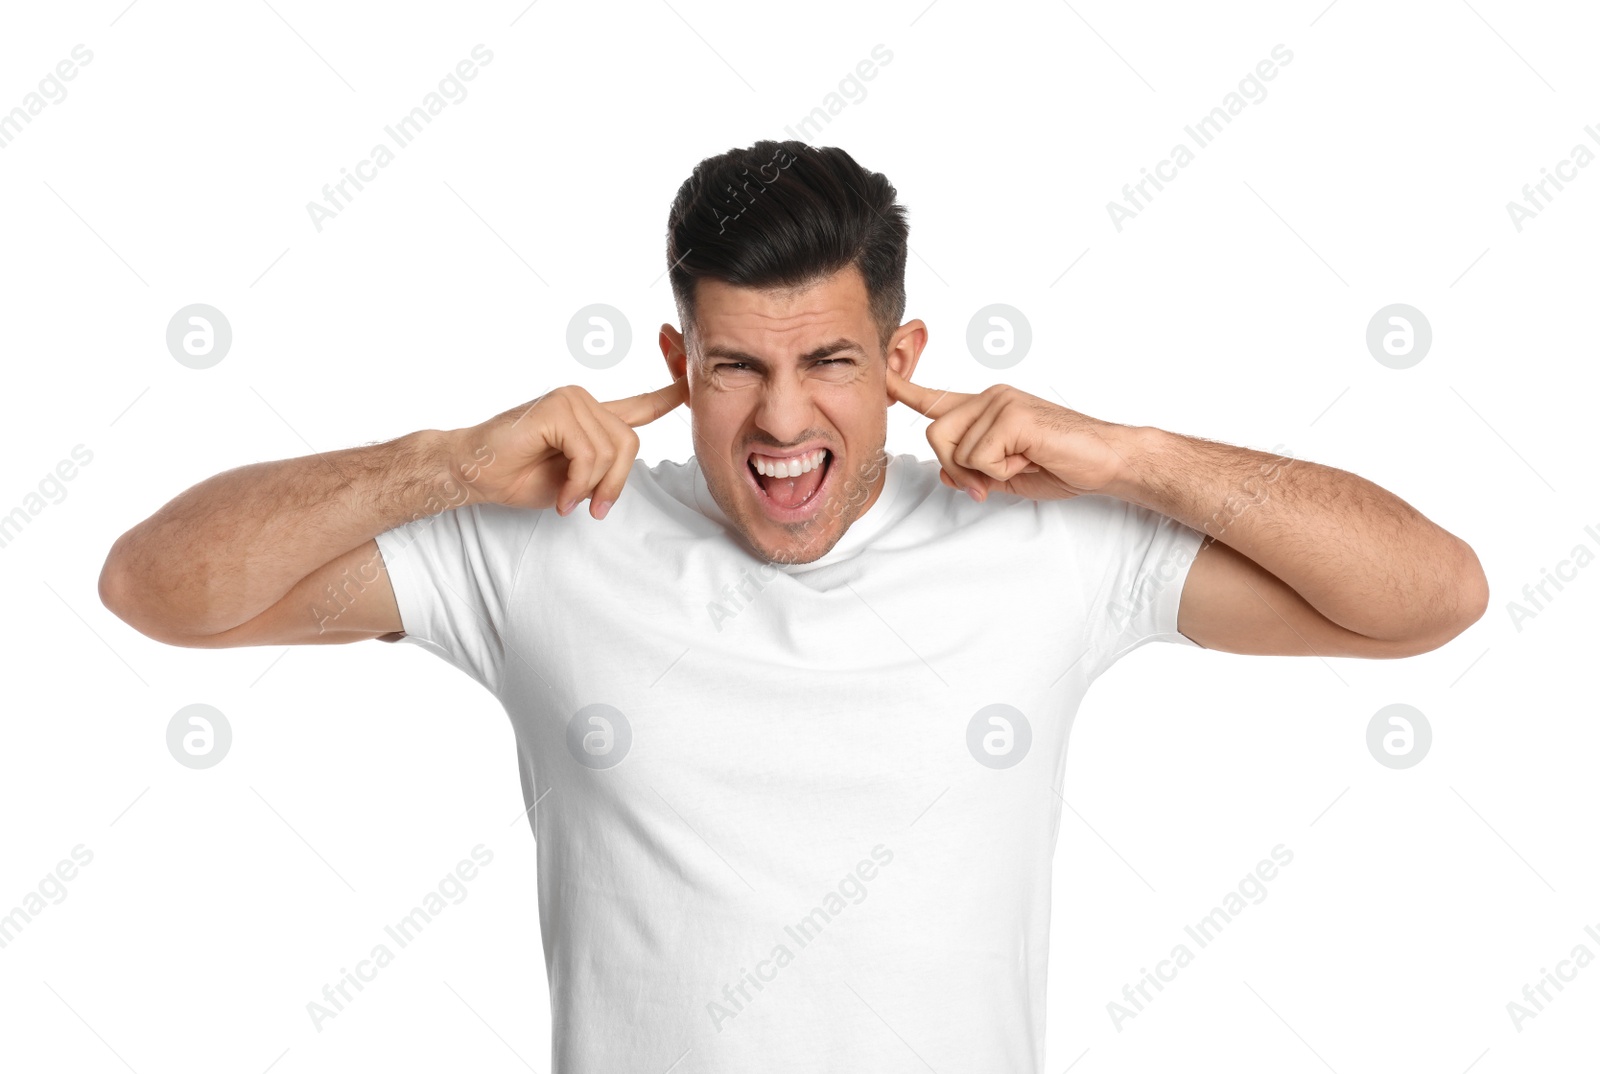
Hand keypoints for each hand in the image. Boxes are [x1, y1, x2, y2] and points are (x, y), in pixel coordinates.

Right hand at [454, 379, 687, 517]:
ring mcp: (571, 399)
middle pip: (631, 444)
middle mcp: (585, 400)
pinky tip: (562, 496)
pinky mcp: (556, 407)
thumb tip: (624, 470)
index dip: (672, 394)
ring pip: (612, 451)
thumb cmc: (518, 475)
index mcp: (592, 416)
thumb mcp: (577, 479)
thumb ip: (605, 469)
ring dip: (592, 487)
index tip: (693, 379)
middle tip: (591, 508)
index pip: (642, 404)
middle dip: (615, 484)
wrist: (473, 471)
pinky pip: (589, 454)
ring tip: (569, 501)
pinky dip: (578, 484)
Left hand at [885, 369, 1133, 501]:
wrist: (1105, 461)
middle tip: (993, 480)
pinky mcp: (1012, 414)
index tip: (882, 378)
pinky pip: (979, 457)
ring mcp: (1000, 401)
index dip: (905, 390)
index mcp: (985, 408)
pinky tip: (1029, 458)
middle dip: (956, 469)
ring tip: (1020, 462)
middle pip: (935, 435)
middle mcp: (989, 397)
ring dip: (983, 472)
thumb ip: (970, 470)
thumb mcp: (1004, 474)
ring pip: (954, 448)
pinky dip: (1001, 470)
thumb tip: (943, 472)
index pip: (936, 398)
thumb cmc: (1060, 463)